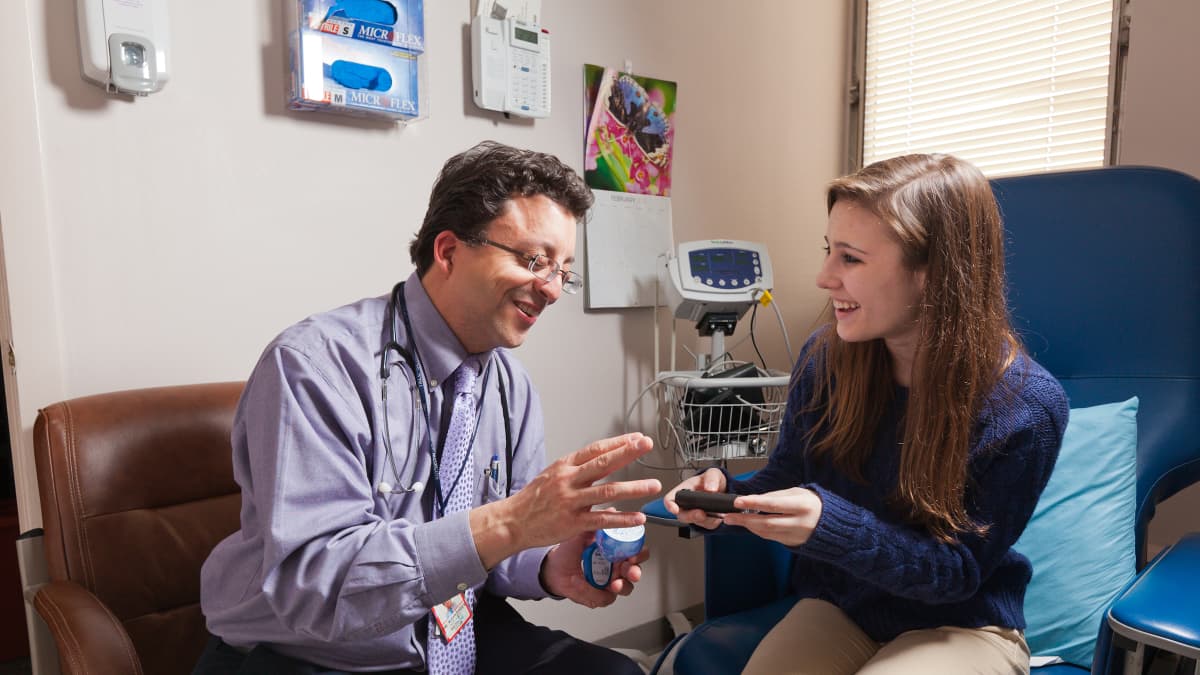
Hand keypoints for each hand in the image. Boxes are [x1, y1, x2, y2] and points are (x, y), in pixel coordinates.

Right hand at [470, 433, 661, 567]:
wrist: (513, 521)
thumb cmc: (533, 499)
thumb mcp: (552, 475)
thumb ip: (577, 469)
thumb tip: (602, 461)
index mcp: (564, 466)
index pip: (596, 449)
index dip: (618, 443)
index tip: (637, 438)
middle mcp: (568, 480)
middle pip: (603, 463)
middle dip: (628, 453)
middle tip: (646, 445)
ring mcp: (571, 501)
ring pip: (608, 491)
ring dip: (634, 488)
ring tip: (653, 485)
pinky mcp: (573, 523)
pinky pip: (602, 519)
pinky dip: (622, 519)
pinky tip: (638, 518)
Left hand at [539, 526, 649, 607]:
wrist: (553, 567)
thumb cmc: (569, 551)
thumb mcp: (582, 533)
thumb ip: (597, 522)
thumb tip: (611, 509)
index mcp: (617, 552)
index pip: (636, 552)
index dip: (640, 554)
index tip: (635, 554)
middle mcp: (616, 568)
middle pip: (635, 572)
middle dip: (635, 572)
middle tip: (629, 571)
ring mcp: (609, 583)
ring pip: (625, 588)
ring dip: (621, 586)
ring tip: (614, 583)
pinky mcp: (598, 596)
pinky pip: (601, 597)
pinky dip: (589, 590)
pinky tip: (579, 582)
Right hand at [663, 468, 726, 529]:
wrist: (723, 490)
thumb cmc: (712, 480)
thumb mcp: (713, 473)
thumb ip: (711, 478)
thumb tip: (710, 488)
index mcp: (683, 490)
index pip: (670, 499)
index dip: (670, 505)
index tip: (675, 509)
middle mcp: (686, 505)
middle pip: (682, 515)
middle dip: (691, 516)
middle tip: (701, 514)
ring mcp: (695, 514)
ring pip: (697, 522)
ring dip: (706, 519)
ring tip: (715, 513)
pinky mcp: (706, 522)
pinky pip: (709, 525)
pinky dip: (715, 520)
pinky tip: (720, 514)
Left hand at [721, 487, 822, 546]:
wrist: (832, 525)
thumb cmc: (814, 504)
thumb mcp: (798, 493)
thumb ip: (776, 496)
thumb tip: (755, 500)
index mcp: (802, 506)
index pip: (773, 505)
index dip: (754, 503)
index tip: (738, 502)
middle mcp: (800, 523)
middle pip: (767, 523)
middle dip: (745, 520)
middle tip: (728, 516)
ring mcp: (796, 536)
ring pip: (767, 533)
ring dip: (748, 527)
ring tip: (734, 520)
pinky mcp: (792, 544)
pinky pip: (771, 538)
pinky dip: (758, 531)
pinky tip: (749, 525)